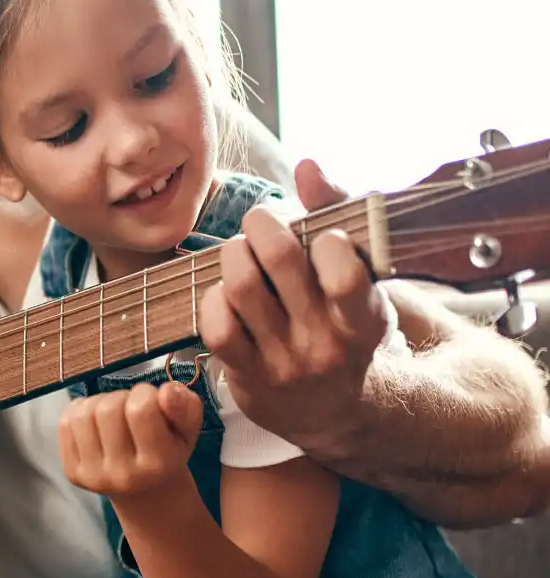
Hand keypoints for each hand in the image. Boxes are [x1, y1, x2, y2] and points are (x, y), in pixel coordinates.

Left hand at [58, 382, 203, 497]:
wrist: (146, 491)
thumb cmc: (168, 450)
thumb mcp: (187, 430)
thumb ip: (186, 407)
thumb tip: (167, 390)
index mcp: (157, 465)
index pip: (140, 409)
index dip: (145, 393)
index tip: (150, 400)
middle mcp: (124, 476)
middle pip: (108, 409)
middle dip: (121, 397)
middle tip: (131, 409)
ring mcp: (94, 476)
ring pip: (83, 414)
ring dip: (98, 402)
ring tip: (114, 414)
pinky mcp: (73, 473)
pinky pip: (65, 423)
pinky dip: (79, 411)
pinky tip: (96, 422)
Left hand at [198, 159, 386, 452]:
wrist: (335, 411)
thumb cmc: (343, 324)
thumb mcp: (359, 277)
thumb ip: (337, 215)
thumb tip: (308, 165)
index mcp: (365, 317)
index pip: (343, 268)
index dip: (323, 237)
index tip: (318, 235)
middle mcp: (326, 343)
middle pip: (279, 259)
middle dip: (262, 222)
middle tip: (261, 221)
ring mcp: (285, 363)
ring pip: (241, 286)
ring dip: (234, 254)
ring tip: (241, 252)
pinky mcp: (248, 377)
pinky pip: (216, 326)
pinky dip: (212, 299)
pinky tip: (224, 294)